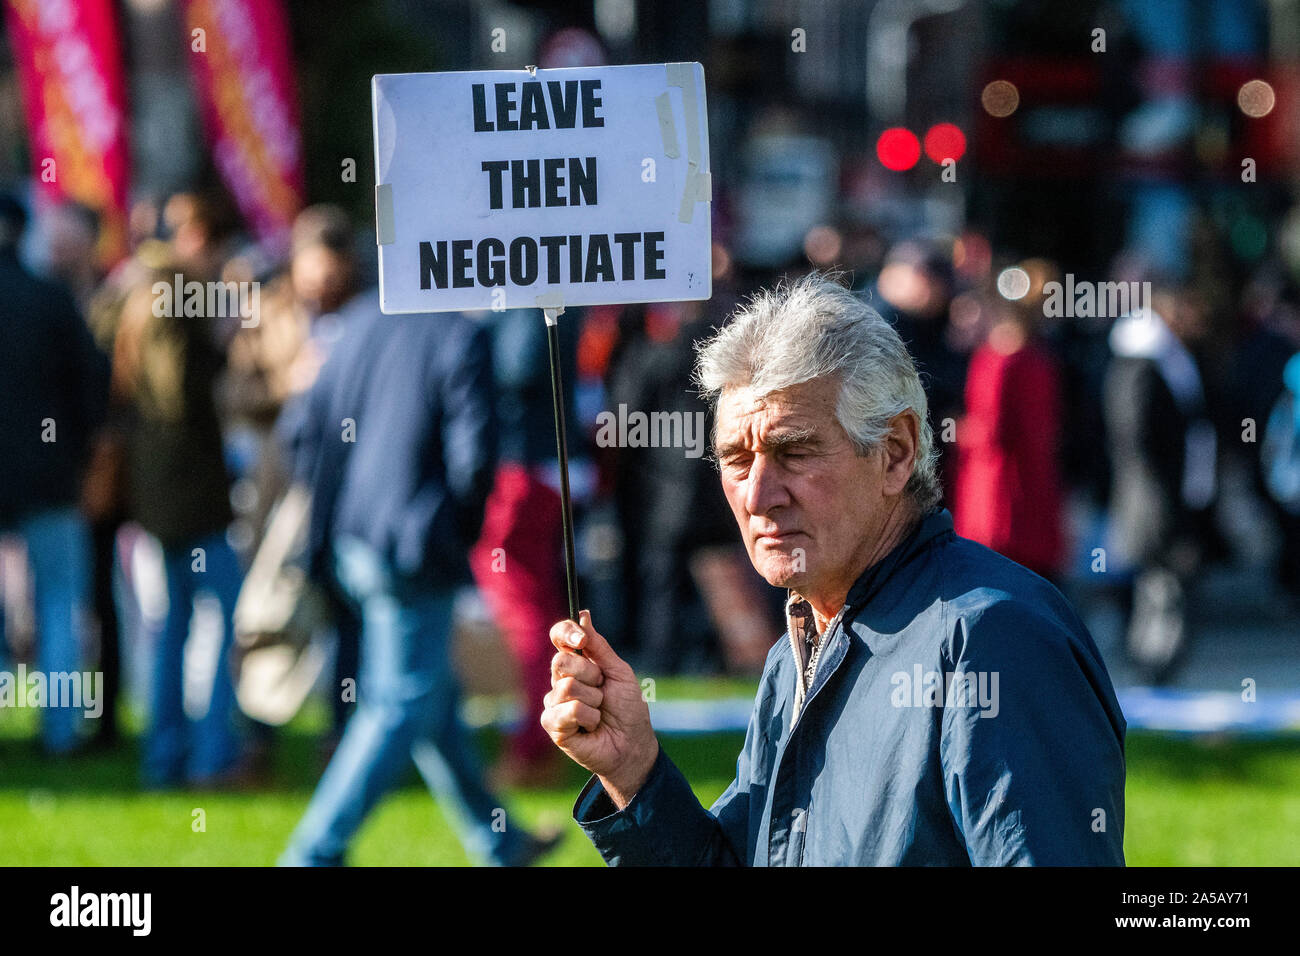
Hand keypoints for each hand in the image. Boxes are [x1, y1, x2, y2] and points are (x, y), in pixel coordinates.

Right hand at [541, 611, 657, 808]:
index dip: (566, 633)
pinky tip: (591, 727)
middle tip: (602, 690)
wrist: (633, 744)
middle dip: (590, 674)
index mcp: (577, 664)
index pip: (559, 637)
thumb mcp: (619, 671)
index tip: (581, 639)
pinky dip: (588, 718)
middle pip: (560, 661)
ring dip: (593, 701)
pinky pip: (567, 710)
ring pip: (567, 687)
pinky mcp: (552, 725)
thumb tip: (584, 615)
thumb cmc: (628, 709)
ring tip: (599, 713)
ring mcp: (554, 703)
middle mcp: (561, 680)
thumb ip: (599, 646)